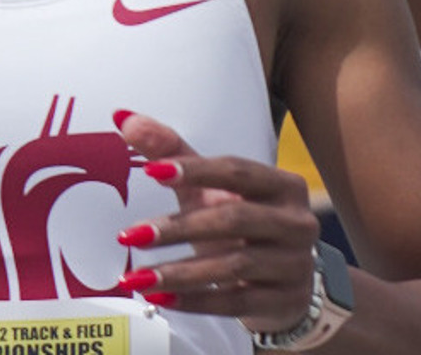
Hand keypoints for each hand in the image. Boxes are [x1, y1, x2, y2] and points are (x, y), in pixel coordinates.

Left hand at [112, 109, 320, 333]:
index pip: (238, 171)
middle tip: (131, 234)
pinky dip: (194, 301)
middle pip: (233, 219)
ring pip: (233, 265)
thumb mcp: (210, 191)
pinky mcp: (285, 301)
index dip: (196, 170)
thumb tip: (123, 119)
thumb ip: (173, 153)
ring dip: (180, 272)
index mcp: (284, 185)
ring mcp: (295, 264)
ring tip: (137, 276)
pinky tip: (159, 299)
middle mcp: (297, 222)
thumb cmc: (240, 227)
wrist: (283, 285)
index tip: (151, 171)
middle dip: (178, 228)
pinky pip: (235, 303)